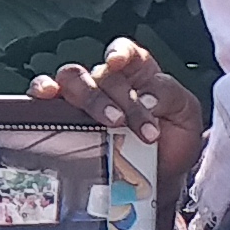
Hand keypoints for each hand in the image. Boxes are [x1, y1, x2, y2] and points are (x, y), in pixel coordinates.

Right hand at [32, 37, 203, 175]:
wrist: (160, 179)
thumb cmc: (172, 143)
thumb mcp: (187, 115)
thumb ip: (170, 96)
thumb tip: (146, 97)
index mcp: (137, 73)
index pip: (124, 50)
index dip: (118, 52)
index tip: (118, 62)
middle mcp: (107, 81)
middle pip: (101, 73)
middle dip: (118, 98)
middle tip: (127, 122)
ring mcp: (83, 99)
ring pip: (72, 79)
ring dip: (89, 99)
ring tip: (108, 123)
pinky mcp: (61, 118)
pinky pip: (43, 96)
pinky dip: (42, 91)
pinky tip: (48, 97)